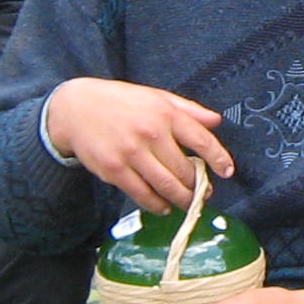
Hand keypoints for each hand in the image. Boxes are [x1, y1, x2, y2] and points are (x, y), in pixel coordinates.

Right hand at [43, 78, 235, 212]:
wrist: (76, 109)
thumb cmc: (120, 102)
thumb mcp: (156, 97)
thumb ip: (188, 110)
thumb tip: (217, 121)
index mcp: (165, 113)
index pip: (202, 140)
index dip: (219, 159)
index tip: (227, 171)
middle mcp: (151, 133)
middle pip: (185, 170)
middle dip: (198, 186)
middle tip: (203, 193)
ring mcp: (132, 153)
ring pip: (166, 186)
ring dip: (181, 199)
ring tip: (187, 202)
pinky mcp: (114, 170)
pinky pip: (142, 195)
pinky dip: (157, 205)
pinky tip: (163, 206)